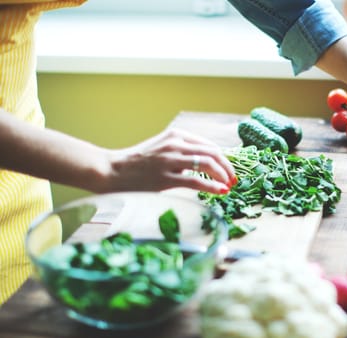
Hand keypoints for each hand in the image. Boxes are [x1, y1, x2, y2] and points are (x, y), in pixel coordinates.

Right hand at [107, 127, 235, 193]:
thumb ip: (183, 153)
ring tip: (229, 185)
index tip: (230, 170)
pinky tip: (220, 191)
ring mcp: (170, 159)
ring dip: (222, 175)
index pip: (209, 146)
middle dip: (227, 167)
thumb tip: (207, 164)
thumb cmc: (138, 163)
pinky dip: (212, 186)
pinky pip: (195, 180)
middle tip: (234, 179)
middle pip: (212, 153)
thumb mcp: (162, 149)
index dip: (224, 159)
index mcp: (176, 135)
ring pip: (207, 164)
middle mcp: (175, 143)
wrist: (112, 170)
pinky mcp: (165, 176)